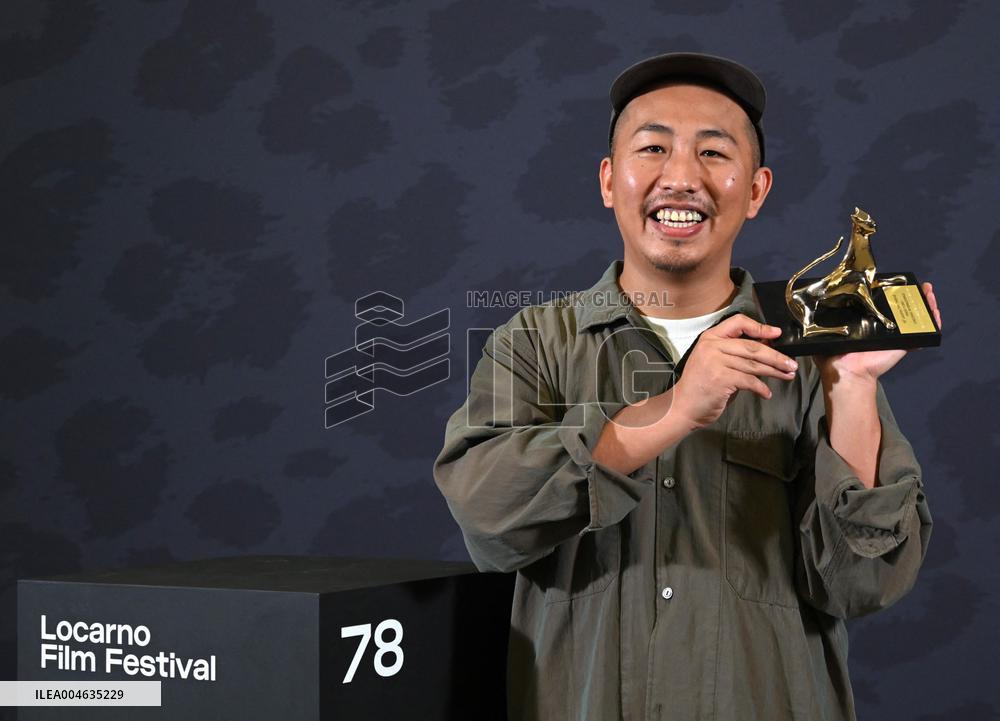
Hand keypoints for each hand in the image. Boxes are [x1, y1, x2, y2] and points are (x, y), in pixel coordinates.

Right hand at [671, 313, 798, 428]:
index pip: (738, 322)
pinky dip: (761, 388)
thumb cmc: (700, 386)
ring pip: (754, 364)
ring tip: (787, 375)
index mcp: (710, 338)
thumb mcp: (714, 362)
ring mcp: (716, 362)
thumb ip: (735, 355)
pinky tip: (766, 393)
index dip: (759, 327)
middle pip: (752, 346)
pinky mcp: (721, 378)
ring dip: (774, 371)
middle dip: (775, 356)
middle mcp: (712, 346)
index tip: (776, 333)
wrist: (682, 407)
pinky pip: (749, 381)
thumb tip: (765, 350)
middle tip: (791, 364)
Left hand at [812, 281, 942, 381]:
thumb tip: (814, 302)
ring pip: (917, 318)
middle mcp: (884, 328)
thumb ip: (826, 318)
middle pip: (903, 309)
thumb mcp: (829, 330)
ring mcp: (896, 336)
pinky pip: (924, 334)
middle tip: (919, 285)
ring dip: (926, 304)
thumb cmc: (834, 354)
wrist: (846, 371)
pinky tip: (935, 310)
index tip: (897, 282)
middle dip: (913, 296)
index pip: (882, 305)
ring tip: (928, 292)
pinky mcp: (905, 344)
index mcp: (868, 323)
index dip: (892, 293)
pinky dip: (933, 323)